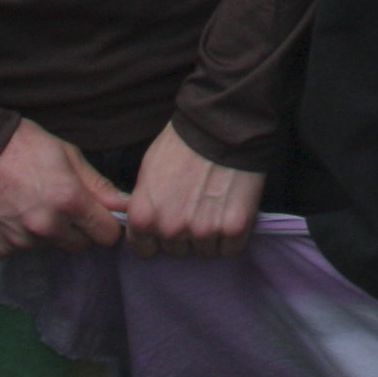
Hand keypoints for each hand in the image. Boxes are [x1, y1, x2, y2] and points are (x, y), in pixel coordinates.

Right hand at [0, 117, 127, 257]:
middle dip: (79, 229)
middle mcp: (46, 227)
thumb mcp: (66, 154)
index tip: (99, 214)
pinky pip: (24, 249)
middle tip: (64, 204)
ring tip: (33, 202)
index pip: (106, 235)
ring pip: (51, 246)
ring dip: (50, 232)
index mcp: (68, 201)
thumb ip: (97, 185)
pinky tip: (13, 211)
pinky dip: (23, 235)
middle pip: (81, 245)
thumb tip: (123, 204)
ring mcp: (21, 241)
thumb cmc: (20, 145)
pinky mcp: (0, 249)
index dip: (105, 224)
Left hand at [125, 127, 265, 258]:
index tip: (168, 223)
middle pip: (176, 250)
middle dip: (184, 233)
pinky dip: (232, 235)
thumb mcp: (147, 171)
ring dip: (210, 235)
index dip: (156, 237)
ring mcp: (203, 231)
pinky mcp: (233, 228)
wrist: (221, 125)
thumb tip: (145, 224)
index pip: (144, 250)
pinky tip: (231, 211)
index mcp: (144, 217)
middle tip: (196, 206)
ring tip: (215, 205)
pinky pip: (230, 249)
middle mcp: (171, 230)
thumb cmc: (181, 143)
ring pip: (204, 252)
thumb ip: (145, 203)